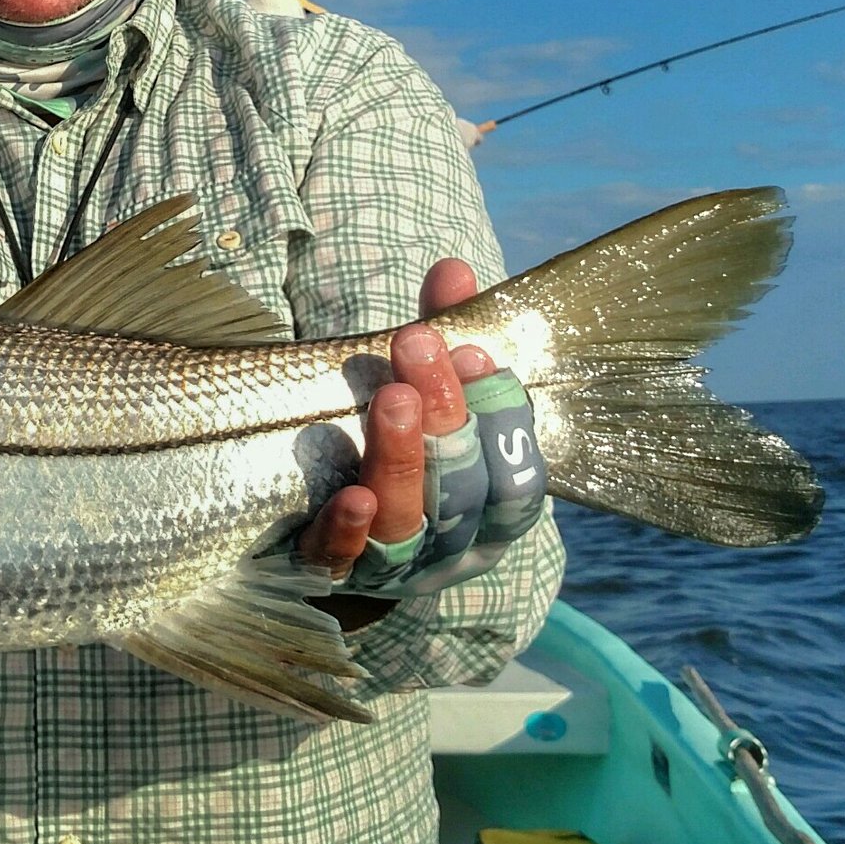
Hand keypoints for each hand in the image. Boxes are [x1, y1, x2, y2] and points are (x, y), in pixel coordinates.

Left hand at [297, 258, 547, 610]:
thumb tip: (453, 270)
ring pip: (410, 520)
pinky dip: (348, 530)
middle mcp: (453, 546)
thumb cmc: (397, 455)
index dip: (499, 415)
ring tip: (392, 398)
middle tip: (416, 344)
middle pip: (463, 489)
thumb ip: (440, 339)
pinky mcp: (331, 573)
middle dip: (445, 413)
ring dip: (404, 456)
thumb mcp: (424, 398)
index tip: (470, 352)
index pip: (516, 473)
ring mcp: (393, 566)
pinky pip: (341, 560)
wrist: (328, 543)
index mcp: (492, 510)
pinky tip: (351, 497)